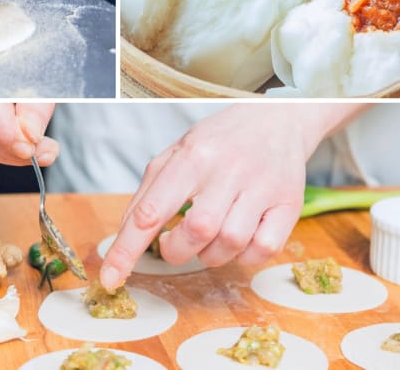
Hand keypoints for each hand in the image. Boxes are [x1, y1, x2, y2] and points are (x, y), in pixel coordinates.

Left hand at [100, 104, 365, 289]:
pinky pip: (264, 249)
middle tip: (175, 244)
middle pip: (197, 230)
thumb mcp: (176, 154)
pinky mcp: (289, 204)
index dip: (127, 250)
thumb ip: (148, 193)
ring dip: (211, 255)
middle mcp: (229, 169)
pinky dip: (245, 257)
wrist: (276, 121)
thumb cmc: (218, 142)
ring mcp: (262, 187)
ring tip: (210, 238)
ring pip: (231, 243)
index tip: (110, 278)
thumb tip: (124, 236)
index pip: (151, 210)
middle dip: (176, 250)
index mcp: (192, 155)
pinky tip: (239, 241)